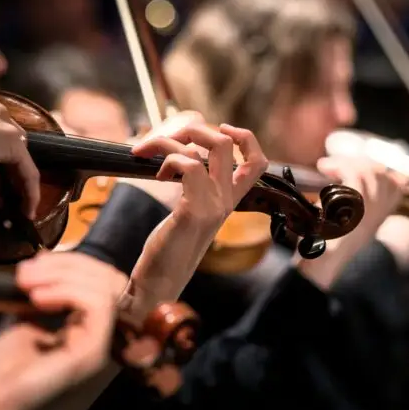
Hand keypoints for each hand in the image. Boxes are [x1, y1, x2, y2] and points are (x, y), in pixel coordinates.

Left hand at [0, 251, 126, 409]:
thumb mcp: (21, 320)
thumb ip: (42, 296)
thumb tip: (45, 264)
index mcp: (85, 329)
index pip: (100, 281)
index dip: (71, 263)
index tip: (32, 264)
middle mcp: (98, 336)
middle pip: (108, 279)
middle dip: (68, 263)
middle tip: (26, 271)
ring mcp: (98, 346)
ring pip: (106, 287)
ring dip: (65, 274)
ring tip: (27, 282)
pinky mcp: (92, 354)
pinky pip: (98, 306)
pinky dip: (69, 290)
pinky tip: (38, 297)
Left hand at [126, 121, 267, 305]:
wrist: (161, 281)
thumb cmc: (171, 245)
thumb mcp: (191, 210)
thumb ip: (196, 185)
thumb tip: (183, 153)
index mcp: (230, 199)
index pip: (258, 161)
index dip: (244, 137)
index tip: (221, 128)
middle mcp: (227, 200)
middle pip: (226, 142)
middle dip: (192, 129)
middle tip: (167, 138)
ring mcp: (214, 205)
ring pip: (207, 148)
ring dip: (169, 140)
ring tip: (150, 153)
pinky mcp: (194, 210)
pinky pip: (189, 165)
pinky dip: (168, 159)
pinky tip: (158, 175)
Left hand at [299, 157, 406, 288]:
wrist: (320, 265)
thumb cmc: (323, 246)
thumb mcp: (342, 223)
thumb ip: (348, 205)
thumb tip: (340, 176)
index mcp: (378, 218)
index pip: (397, 185)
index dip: (381, 171)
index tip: (361, 166)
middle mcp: (378, 213)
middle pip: (382, 174)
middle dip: (360, 162)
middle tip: (337, 164)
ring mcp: (370, 210)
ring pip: (369, 172)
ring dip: (346, 162)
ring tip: (327, 166)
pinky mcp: (356, 205)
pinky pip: (354, 174)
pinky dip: (338, 165)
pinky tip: (325, 168)